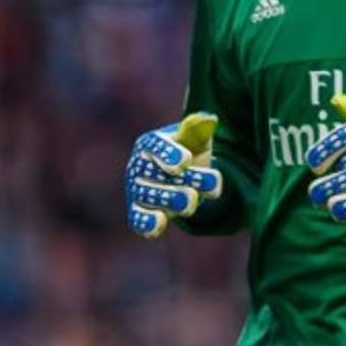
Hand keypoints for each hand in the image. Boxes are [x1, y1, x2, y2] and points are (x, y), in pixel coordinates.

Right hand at [126, 113, 222, 238]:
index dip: (169, 153)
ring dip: (168, 201)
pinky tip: (158, 226)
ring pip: (146, 196)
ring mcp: (137, 189)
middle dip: (176, 182)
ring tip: (190, 204)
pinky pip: (137, 218)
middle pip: (152, 173)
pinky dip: (145, 223)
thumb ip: (199, 130)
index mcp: (151, 143)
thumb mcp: (197, 139)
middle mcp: (138, 165)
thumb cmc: (189, 151)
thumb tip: (209, 119)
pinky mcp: (139, 211)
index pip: (155, 146)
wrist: (186, 175)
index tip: (186, 161)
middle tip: (195, 192)